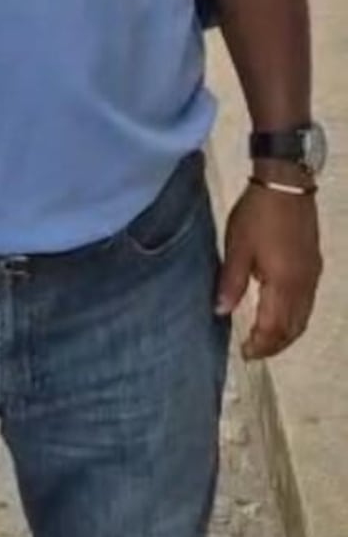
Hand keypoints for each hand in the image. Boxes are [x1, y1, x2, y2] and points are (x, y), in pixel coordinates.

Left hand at [216, 180, 321, 358]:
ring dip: (286, 333)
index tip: (245, 352)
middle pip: (293, 328)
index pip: (274, 327)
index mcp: (284, 284)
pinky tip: (280, 313)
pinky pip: (308, 303)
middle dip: (275, 345)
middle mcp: (304, 285)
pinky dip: (295, 317)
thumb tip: (221, 312)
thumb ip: (231, 282)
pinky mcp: (315, 265)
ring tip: (265, 338)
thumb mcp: (237, 247)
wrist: (286, 184)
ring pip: (304, 317)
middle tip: (254, 351)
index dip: (260, 344)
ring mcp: (312, 275)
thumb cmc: (257, 215)